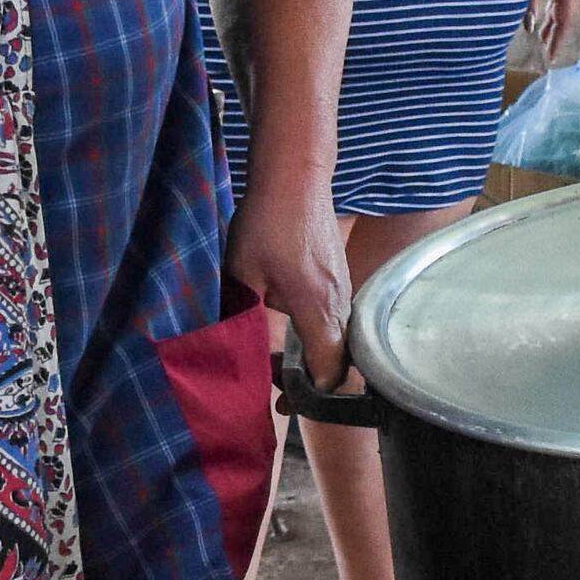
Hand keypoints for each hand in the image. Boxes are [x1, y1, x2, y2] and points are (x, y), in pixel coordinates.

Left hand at [230, 173, 353, 391]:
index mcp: (319, 309)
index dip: (310, 396)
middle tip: (277, 391)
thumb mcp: (242, 273)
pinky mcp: (339, 280)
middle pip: (341, 365)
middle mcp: (341, 304)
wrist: (294, 177)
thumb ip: (243, 316)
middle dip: (312, 385)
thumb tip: (235, 350)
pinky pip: (337, 324)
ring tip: (276, 363)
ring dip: (313, 361)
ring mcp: (345, 291)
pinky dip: (318, 340)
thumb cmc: (268, 222)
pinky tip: (290, 334)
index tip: (283, 403)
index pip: (330, 373)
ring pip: (339, 344)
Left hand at [530, 0, 579, 59]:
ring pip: (565, 6)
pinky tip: (543, 17)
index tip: (551, 56)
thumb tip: (528, 27)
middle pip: (569, 14)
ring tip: (543, 38)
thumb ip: (528, 0)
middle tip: (547, 52)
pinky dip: (553, 8)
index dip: (559, 39)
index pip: (566, 19)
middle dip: (558, 33)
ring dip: (555, 22)